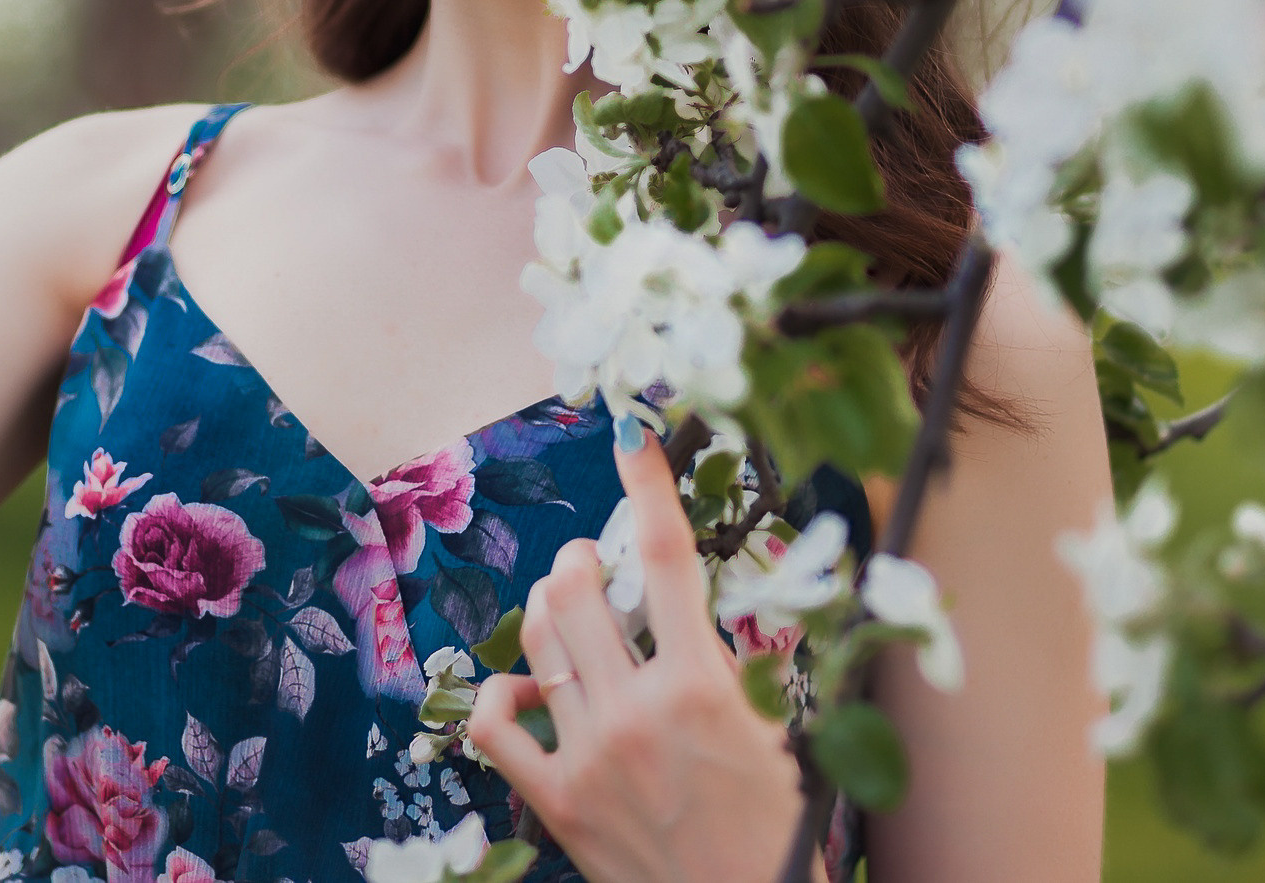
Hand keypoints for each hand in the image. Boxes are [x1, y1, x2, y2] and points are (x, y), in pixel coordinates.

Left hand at [467, 422, 813, 882]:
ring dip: (547, 609)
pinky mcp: (555, 800)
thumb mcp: (766, 730)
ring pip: (537, 641)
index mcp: (701, 685)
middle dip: (579, 561)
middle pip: (576, 591)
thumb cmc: (771, 826)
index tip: (633, 437)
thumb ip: (719, 664)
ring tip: (565, 610)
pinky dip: (502, 692)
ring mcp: (589, 755)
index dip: (647, 486)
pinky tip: (527, 689)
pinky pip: (493, 723)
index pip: (666, 558)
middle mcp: (637, 711)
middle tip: (589, 563)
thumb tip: (675, 610)